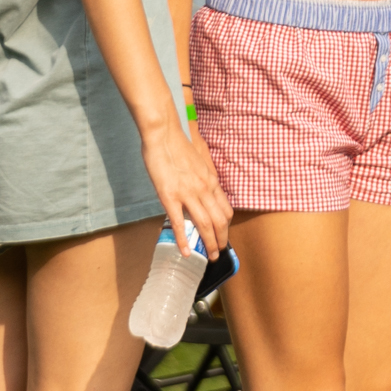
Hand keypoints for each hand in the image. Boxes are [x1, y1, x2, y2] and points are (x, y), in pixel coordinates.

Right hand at [141, 112, 234, 257]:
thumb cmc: (178, 145)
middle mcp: (204, 189)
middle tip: (218, 252)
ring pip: (204, 225)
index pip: (226, 209)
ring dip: (209, 243)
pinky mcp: (170, 196)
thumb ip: (202, 178)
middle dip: (221, 239)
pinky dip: (184, 240)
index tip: (223, 235)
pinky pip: (179, 223)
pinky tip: (186, 252)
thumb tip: (203, 190)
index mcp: (211, 180)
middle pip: (219, 221)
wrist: (163, 134)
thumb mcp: (198, 161)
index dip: (226, 226)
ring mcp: (188, 193)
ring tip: (209, 256)